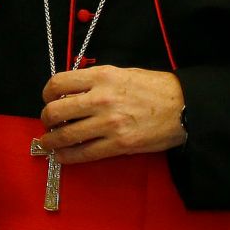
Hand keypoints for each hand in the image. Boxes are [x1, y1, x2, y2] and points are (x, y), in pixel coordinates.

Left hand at [38, 65, 184, 163]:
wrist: (183, 107)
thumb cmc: (154, 88)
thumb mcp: (121, 73)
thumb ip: (95, 81)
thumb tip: (71, 93)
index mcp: (102, 76)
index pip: (59, 83)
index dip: (47, 93)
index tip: (48, 99)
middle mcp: (101, 98)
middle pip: (56, 111)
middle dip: (46, 119)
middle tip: (48, 123)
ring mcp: (109, 123)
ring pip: (66, 135)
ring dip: (51, 141)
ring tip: (48, 143)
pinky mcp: (119, 144)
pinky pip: (84, 153)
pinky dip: (67, 156)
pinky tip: (62, 156)